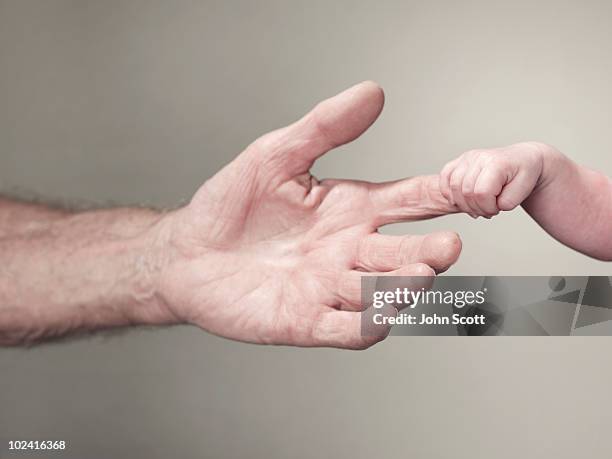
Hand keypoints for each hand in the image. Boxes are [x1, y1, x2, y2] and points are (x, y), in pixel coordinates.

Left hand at [155, 82, 460, 348]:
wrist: (187, 252)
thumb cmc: (231, 204)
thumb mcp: (277, 155)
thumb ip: (325, 127)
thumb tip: (372, 92)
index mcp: (351, 210)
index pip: (411, 200)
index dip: (444, 195)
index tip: (474, 188)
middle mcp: (349, 251)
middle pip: (403, 253)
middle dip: (428, 251)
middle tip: (448, 245)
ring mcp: (329, 288)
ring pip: (380, 292)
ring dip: (401, 287)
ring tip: (418, 275)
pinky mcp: (304, 320)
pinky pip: (344, 330)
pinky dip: (365, 327)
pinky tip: (378, 317)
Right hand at [439, 142, 550, 217]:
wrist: (523, 159)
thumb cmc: (524, 174)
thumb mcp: (524, 190)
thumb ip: (508, 201)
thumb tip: (491, 205)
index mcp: (496, 163)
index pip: (481, 193)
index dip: (487, 207)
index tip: (497, 209)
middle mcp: (479, 157)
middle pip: (465, 192)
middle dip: (476, 208)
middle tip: (488, 210)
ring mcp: (467, 158)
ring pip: (452, 187)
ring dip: (463, 203)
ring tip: (477, 206)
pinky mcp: (459, 161)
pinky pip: (444, 177)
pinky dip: (448, 192)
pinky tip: (459, 200)